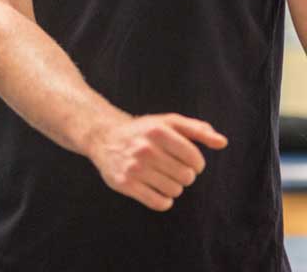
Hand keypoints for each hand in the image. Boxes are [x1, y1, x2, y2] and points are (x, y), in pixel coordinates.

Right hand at [88, 113, 227, 211]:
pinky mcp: (126, 183)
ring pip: (174, 191)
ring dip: (172, 187)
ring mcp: (134, 167)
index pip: (196, 159)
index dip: (196, 163)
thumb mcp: (168, 122)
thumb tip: (222, 142)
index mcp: (158, 130)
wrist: (104, 137)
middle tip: (169, 166)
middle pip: (186, 177)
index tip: (185, 159)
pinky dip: (162, 200)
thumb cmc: (143, 131)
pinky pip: (159, 203)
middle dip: (183, 174)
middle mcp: (145, 148)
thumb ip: (197, 130)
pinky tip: (154, 187)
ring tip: (159, 175)